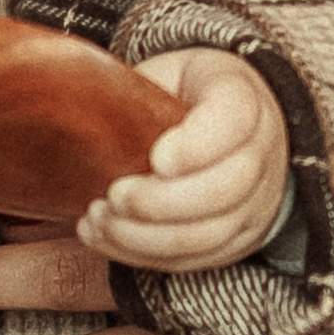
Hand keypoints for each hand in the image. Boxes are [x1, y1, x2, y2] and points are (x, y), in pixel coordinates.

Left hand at [77, 47, 287, 272]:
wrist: (231, 131)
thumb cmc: (186, 97)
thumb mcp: (168, 74)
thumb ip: (137, 89)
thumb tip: (71, 103)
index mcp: (244, 99)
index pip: (236, 119)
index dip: (197, 146)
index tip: (156, 158)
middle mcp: (262, 154)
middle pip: (227, 188)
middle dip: (163, 201)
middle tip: (115, 195)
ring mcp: (255, 204)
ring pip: (211, 233)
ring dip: (148, 235)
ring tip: (100, 219)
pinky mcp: (235, 240)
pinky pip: (195, 260)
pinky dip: (144, 255)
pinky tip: (103, 236)